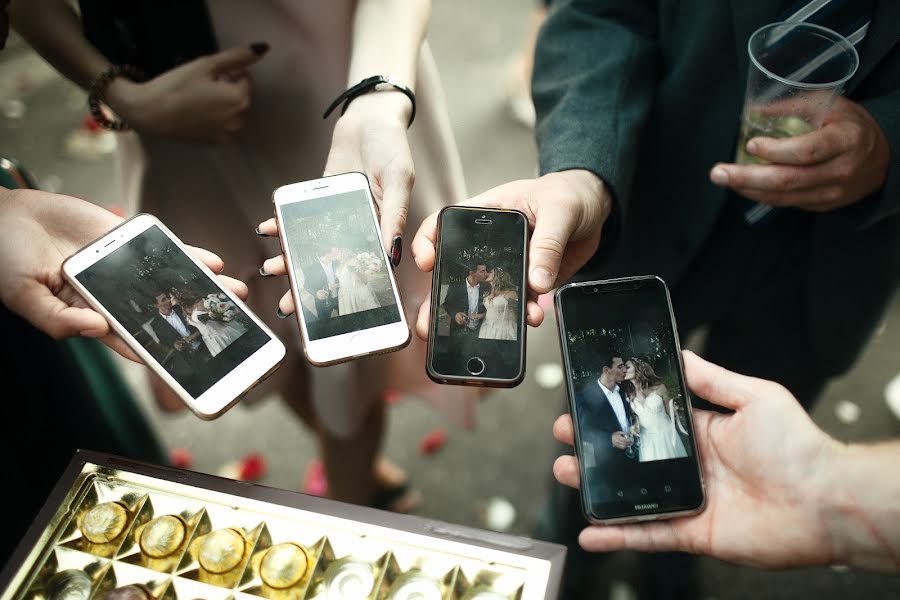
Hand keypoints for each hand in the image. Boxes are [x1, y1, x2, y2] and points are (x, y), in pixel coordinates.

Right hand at [0, 188, 248, 360]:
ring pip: (170, 281)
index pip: (133, 339)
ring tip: (235, 293)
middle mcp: (113, 295)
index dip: (162, 351)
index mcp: (89, 315)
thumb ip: (58, 318)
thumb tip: (97, 328)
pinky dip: (188, 255)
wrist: (5, 215)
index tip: (192, 361)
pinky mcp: (127, 240)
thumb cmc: (6, 260)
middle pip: (162, 310)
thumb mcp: (23, 296)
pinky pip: (163, 250)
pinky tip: (213, 263)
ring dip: (202, 287)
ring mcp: (124, 268)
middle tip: (230, 325)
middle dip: (194, 317)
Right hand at [105, 45, 267, 143]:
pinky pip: (222, 126)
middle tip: (201, 85)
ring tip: (197, 99)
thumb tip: (264, 48)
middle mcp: (238, 120)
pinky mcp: (214, 143)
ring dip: (222, 104)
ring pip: (232, 112)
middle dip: (226, 88)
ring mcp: (227, 134)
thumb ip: (237, 56)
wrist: (149, 113)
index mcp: (239, 99)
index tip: (208, 74)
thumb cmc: (177, 85)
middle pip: (240, 96)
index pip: (245, 78)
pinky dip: (214, 119)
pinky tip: (195, 113)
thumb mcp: (207, 65)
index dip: (227, 72)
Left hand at [254, 92, 414, 315]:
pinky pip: (299, 217)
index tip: (326, 309)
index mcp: (382, 229)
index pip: (363, 268)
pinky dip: (283, 223)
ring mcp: (337, 213)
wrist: (370, 116)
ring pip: (311, 244)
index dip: (345, 289)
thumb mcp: (399, 179)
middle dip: (309, 284)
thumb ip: (394, 213)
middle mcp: (359, 226)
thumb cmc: (392, 146)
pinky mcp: (320, 198)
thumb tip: (390, 251)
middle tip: (288, 306)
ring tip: (272, 268)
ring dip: (291, 257)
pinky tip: (268, 229)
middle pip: (331, 263)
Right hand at [412, 170, 610, 339]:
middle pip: (455, 272)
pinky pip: (518, 303)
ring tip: (481, 331)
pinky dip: (521, 315)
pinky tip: (530, 319)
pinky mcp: (526, 282)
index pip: (442, 226)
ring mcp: (506, 265)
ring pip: (485, 295)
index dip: (427, 244)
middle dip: (441, 300)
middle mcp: (488, 244)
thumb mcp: (558, 210)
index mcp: (484, 215)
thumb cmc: (568, 195)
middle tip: (430, 325)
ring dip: (481, 316)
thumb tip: (536, 280)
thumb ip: (547, 243)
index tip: (427, 263)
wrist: (593, 210)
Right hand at [553, 350, 840, 568]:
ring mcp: (688, 500)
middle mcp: (690, 466)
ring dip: (596, 486)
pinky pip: (647, 534)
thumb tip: (680, 353)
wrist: (826, 500)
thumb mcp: (754, 396)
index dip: (617, 413)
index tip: (589, 401)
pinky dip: (617, 534)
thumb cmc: (799, 447)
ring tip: (567, 471)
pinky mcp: (692, 531)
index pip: (648, 420)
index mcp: (702, 432)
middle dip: (594, 445)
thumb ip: (712, 378)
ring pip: (629, 494)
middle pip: (630, 456)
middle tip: (567, 434)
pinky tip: (591, 532)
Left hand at [711, 97, 889, 210]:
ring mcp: (832, 193)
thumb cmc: (850, 126)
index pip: (806, 151)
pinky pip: (786, 204)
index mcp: (845, 140)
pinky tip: (744, 185)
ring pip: (783, 197)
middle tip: (717, 173)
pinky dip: (761, 195)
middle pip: (788, 180)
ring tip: (723, 178)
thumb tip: (751, 110)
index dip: (775, 151)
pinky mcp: (822, 206)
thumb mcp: (830, 106)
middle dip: (747, 178)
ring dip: (747, 189)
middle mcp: (840, 170)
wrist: (881, 158)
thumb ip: (791, 106)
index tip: (750, 145)